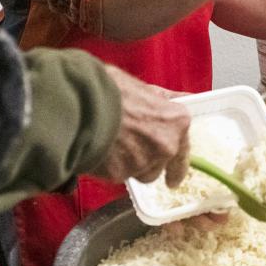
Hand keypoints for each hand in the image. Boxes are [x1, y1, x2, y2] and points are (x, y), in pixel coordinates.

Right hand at [90, 66, 190, 186]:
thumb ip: (161, 101)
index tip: (175, 176)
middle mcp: (166, 145)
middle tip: (137, 160)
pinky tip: (99, 151)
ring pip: (141, 173)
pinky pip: (118, 174)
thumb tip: (175, 100)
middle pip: (162, 164)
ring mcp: (144, 162)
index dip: (178, 161)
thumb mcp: (142, 88)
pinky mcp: (121, 174)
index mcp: (176, 122)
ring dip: (131, 166)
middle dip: (151, 162)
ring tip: (112, 146)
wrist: (80, 102)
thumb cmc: (110, 88)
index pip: (185, 147)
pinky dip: (111, 167)